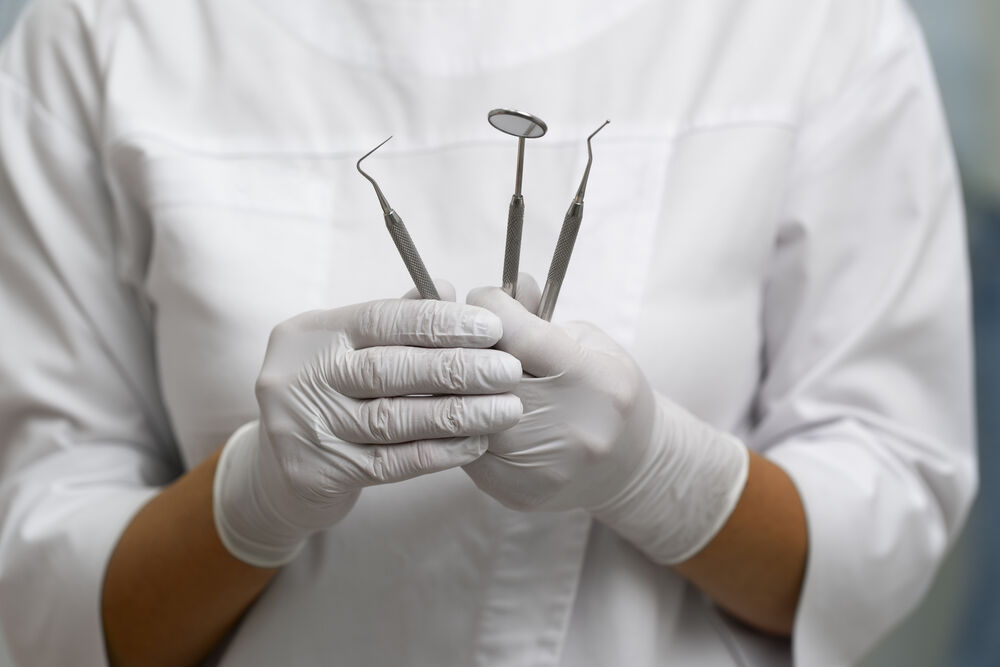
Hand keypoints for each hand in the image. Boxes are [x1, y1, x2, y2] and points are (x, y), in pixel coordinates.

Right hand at [214, 286, 522, 566]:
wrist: (280, 470)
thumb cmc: (331, 394)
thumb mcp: (350, 350)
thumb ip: (396, 320)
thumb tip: (446, 289)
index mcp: (311, 333)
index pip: (381, 319)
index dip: (439, 322)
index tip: (491, 329)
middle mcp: (299, 377)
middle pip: (389, 369)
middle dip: (457, 368)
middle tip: (508, 371)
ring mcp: (302, 428)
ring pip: (394, 419)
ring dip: (458, 414)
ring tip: (505, 409)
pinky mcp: (318, 473)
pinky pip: (392, 463)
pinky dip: (439, 453)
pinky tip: (476, 443)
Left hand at [464, 280, 748, 563]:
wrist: (630, 464)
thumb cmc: (607, 391)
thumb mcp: (590, 342)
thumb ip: (543, 316)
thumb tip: (508, 286)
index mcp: (594, 380)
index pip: (520, 335)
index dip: (490, 308)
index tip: (482, 298)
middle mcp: (570, 427)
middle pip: (486, 377)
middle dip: (463, 345)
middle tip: (457, 330)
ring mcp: (541, 465)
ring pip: (466, 415)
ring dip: (452, 386)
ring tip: (453, 366)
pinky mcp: (515, 490)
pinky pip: (464, 449)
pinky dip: (457, 422)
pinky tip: (462, 404)